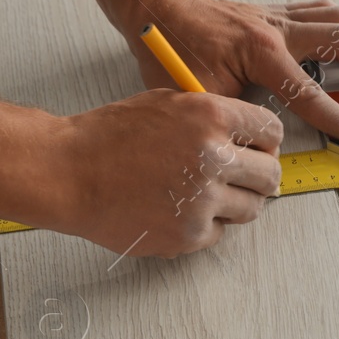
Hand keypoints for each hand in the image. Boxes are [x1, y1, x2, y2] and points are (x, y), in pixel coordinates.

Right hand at [55, 89, 283, 256]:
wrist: (66, 171)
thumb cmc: (110, 136)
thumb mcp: (169, 103)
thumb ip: (213, 117)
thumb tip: (249, 137)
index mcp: (212, 117)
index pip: (271, 133)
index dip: (266, 143)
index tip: (259, 150)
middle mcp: (213, 158)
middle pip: (270, 175)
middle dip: (259, 176)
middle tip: (243, 178)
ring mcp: (202, 200)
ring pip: (251, 208)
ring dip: (236, 203)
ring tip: (206, 193)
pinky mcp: (187, 234)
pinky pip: (219, 232)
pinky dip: (205, 225)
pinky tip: (178, 209)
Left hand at [128, 0, 338, 144]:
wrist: (158, 9)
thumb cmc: (172, 52)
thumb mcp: (198, 98)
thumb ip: (234, 122)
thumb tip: (261, 151)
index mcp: (259, 53)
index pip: (312, 92)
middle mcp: (277, 29)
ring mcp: (281, 15)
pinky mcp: (280, 11)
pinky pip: (327, 12)